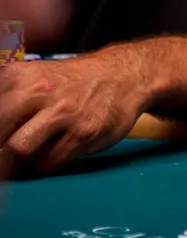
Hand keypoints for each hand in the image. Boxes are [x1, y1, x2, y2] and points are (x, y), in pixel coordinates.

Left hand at [0, 50, 152, 173]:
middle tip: (4, 161)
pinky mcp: (83, 132)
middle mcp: (39, 91)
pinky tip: (58, 148)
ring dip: (19, 161)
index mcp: (19, 76)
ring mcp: (63, 112)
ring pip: (19, 150)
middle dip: (0, 155)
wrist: (125, 75)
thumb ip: (6, 104)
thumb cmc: (72, 83)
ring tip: (30, 154)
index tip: (0, 144)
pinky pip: (50, 162)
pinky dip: (48, 162)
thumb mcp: (32, 79)